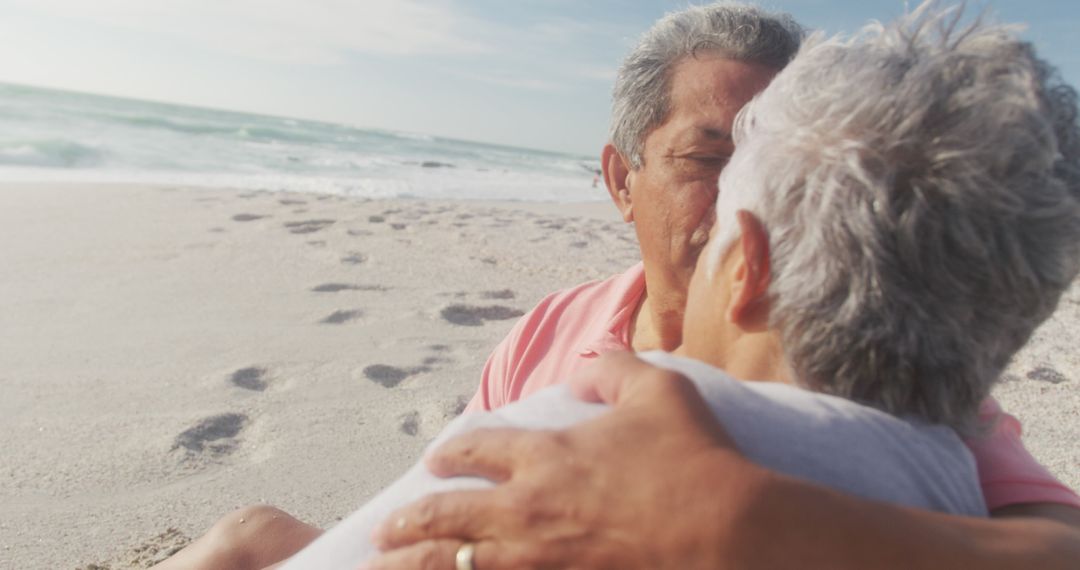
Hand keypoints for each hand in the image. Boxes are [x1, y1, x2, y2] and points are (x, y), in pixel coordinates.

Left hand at [363, 352, 765, 569]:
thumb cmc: (695, 459)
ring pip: (450, 564)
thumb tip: (585, 366)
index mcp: (545, 455)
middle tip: (388, 529)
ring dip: (411, 564)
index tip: (438, 461)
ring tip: (384, 565)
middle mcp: (526, 508)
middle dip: (410, 522)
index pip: (477, 450)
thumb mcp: (660, 391)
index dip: (452, 455)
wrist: (728, 533)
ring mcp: (535, 559)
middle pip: (446, 516)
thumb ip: (613, 368)